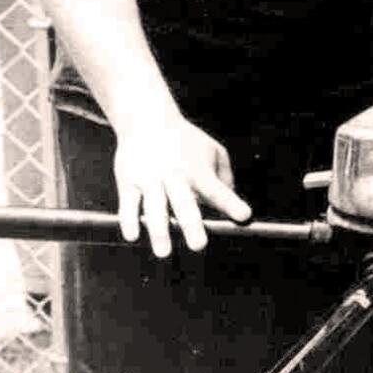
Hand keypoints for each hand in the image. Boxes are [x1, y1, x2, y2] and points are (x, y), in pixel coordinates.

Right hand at [112, 113, 251, 256]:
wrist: (147, 119)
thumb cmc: (185, 140)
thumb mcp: (212, 150)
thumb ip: (224, 175)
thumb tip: (231, 202)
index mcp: (198, 170)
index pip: (217, 190)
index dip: (231, 204)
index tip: (245, 217)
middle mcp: (175, 175)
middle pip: (184, 203)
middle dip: (192, 225)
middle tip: (199, 246)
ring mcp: (150, 179)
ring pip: (155, 208)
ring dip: (159, 231)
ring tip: (164, 253)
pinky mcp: (128, 181)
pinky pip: (128, 204)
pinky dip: (129, 220)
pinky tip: (132, 236)